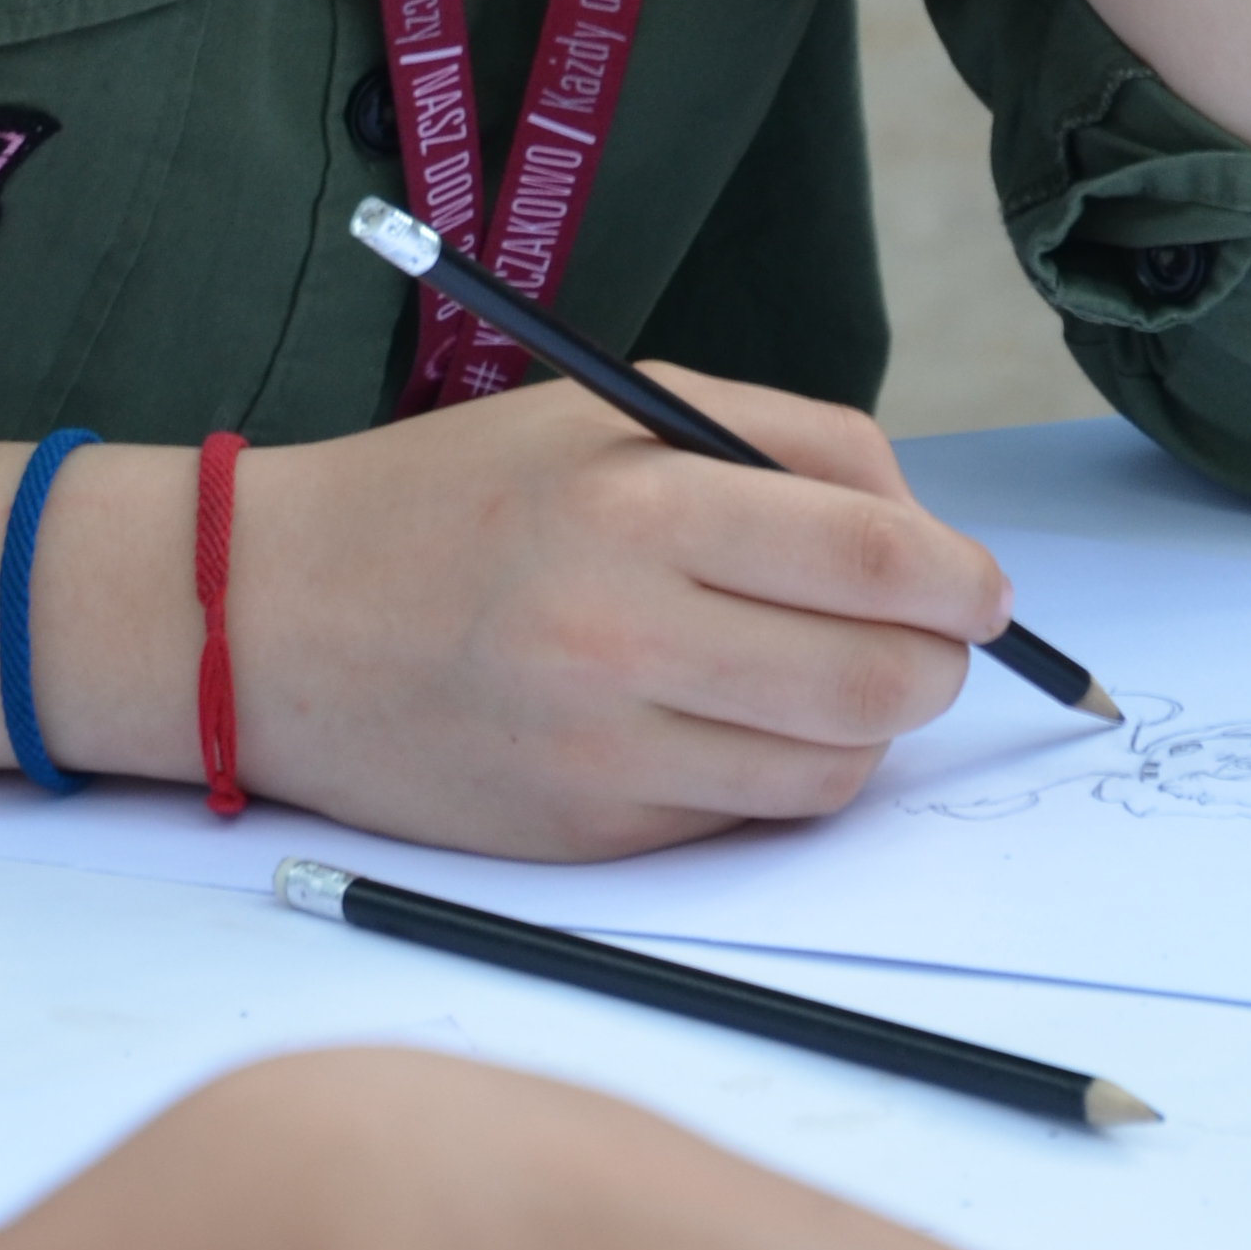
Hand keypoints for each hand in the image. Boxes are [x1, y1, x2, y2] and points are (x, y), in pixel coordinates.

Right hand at [214, 372, 1014, 858]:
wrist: (269, 621)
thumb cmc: (454, 497)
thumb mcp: (611, 411)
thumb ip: (784, 448)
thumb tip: (928, 536)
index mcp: (639, 502)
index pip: (880, 557)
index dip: (964, 579)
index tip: (981, 586)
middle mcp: (627, 634)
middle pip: (885, 681)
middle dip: (939, 661)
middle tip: (929, 635)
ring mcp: (609, 751)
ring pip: (836, 770)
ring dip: (867, 728)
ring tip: (824, 673)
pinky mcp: (592, 838)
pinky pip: (749, 818)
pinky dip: (775, 774)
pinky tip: (727, 718)